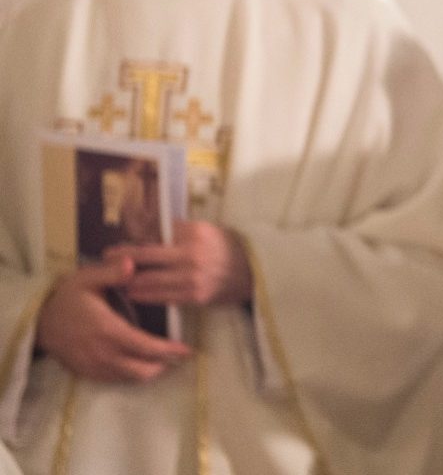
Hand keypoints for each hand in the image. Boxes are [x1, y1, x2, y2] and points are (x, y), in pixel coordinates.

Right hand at [35, 258, 192, 382]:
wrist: (38, 321)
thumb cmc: (67, 297)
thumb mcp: (86, 278)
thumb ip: (111, 272)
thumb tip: (132, 264)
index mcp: (106, 329)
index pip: (143, 346)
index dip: (167, 350)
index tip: (186, 349)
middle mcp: (101, 353)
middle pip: (141, 369)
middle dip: (163, 364)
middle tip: (178, 354)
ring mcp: (93, 365)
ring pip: (129, 378)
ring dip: (149, 371)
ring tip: (164, 359)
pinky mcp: (86, 372)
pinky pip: (114, 380)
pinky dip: (131, 375)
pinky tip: (140, 363)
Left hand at [115, 220, 253, 306]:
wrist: (253, 273)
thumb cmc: (227, 248)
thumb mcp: (207, 231)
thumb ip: (180, 231)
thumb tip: (149, 228)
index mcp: (194, 233)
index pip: (155, 235)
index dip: (132, 242)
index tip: (114, 247)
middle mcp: (191, 254)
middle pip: (146, 256)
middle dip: (122, 258)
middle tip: (104, 259)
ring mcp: (192, 277)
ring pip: (150, 280)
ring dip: (129, 281)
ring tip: (115, 280)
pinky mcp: (194, 296)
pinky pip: (162, 297)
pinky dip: (145, 295)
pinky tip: (135, 294)